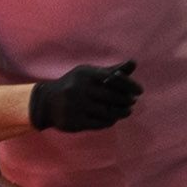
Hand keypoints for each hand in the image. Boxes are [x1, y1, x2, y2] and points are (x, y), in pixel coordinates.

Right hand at [27, 61, 141, 133]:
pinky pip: (99, 124)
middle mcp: (79, 89)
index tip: (139, 91)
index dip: (130, 85)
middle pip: (112, 96)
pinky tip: (113, 118)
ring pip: (107, 112)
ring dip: (121, 112)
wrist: (46, 102)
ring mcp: (76, 106)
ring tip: (127, 111)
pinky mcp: (74, 122)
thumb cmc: (74, 85)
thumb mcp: (89, 74)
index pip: (114, 78)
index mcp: (85, 74)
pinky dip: (110, 121)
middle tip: (132, 102)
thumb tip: (134, 63)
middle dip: (126, 100)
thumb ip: (111, 70)